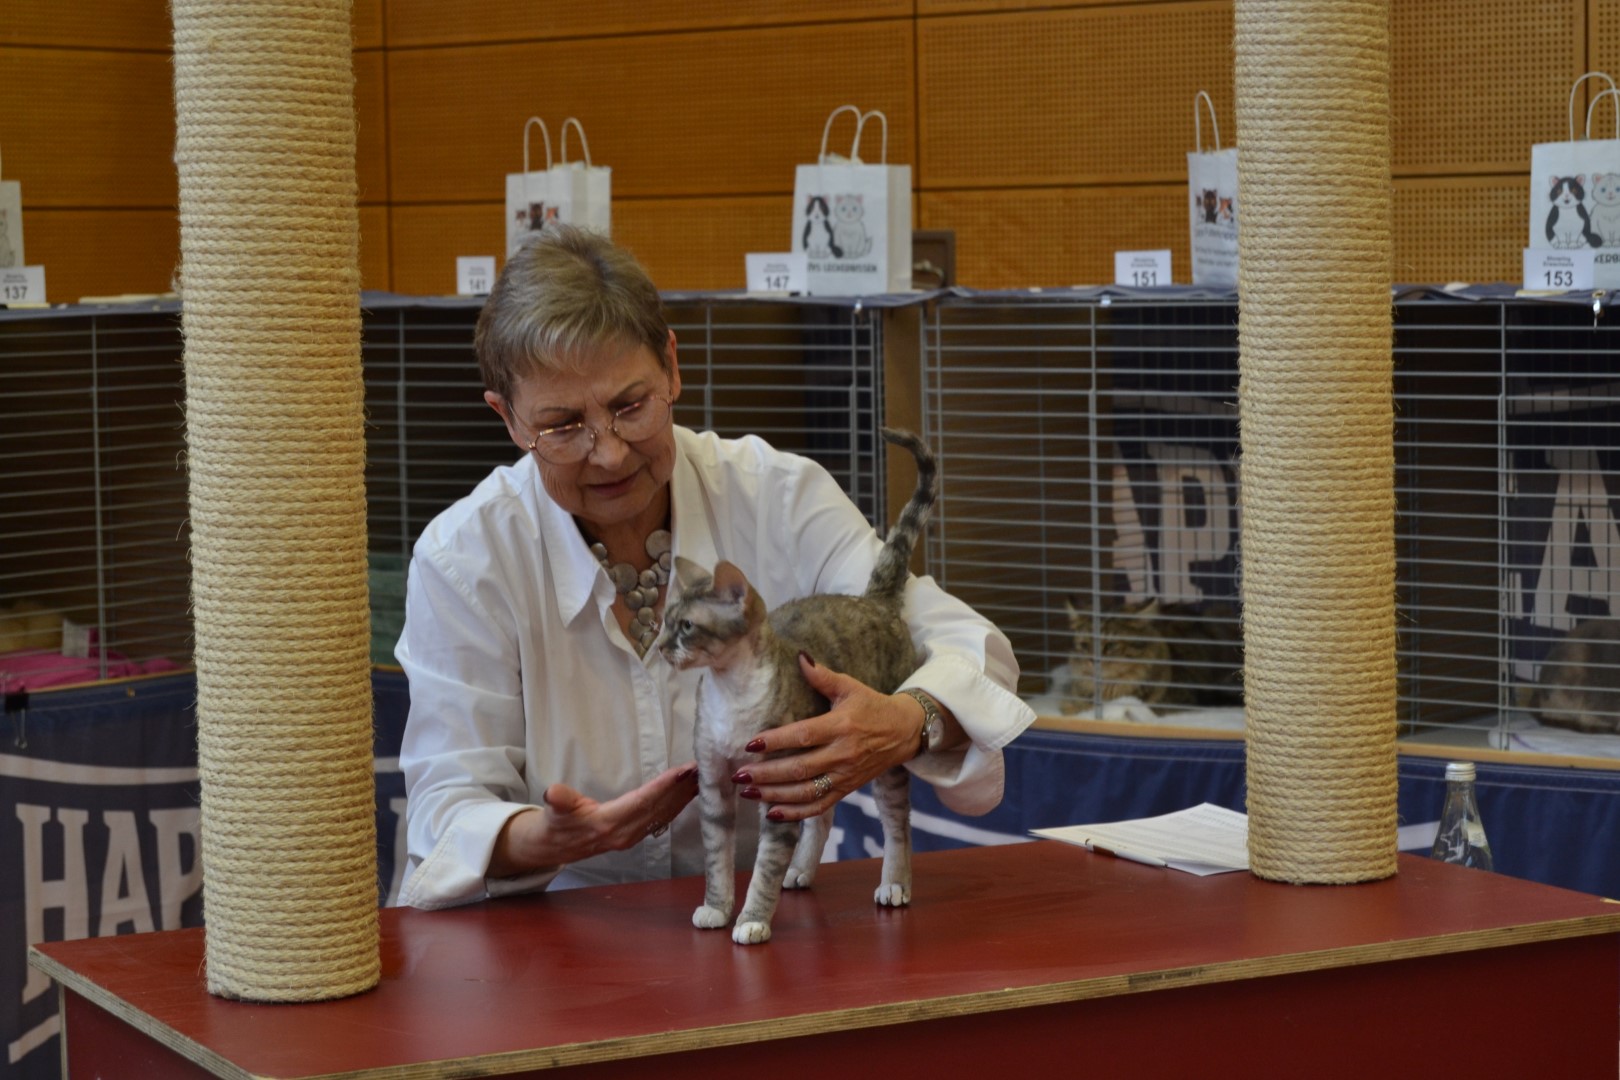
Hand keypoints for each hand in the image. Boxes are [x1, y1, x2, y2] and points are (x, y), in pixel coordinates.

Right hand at [490, 761, 698, 877]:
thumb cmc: (556, 823)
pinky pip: (662, 818)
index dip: (663, 786)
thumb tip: (553, 793)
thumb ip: (559, 801)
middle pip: (659, 807)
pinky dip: (678, 804)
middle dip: (682, 788)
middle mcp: (625, 833)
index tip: (683, 771)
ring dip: (684, 796)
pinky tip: (690, 793)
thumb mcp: (554, 810)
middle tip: (702, 767)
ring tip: (702, 776)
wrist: (554, 847)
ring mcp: (633, 836)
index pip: (642, 801)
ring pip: (664, 814)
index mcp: (607, 823)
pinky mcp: (636, 835)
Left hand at [732, 654, 922, 823]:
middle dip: (767, 774)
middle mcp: (842, 754)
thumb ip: (823, 676)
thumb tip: (800, 656)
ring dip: (775, 795)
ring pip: (806, 792)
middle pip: (800, 768)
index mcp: (841, 726)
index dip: (776, 741)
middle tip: (739, 775)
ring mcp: (845, 775)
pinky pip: (819, 806)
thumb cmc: (872, 706)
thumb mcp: (851, 687)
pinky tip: (772, 812)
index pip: (803, 736)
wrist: (904, 732)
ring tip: (748, 793)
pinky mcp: (846, 789)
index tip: (750, 744)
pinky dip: (796, 813)